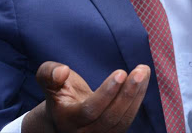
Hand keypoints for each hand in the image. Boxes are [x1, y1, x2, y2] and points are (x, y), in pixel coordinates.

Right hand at [22, 61, 150, 132]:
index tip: (121, 72)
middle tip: (140, 71)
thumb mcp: (47, 80)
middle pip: (110, 117)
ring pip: (123, 120)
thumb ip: (48, 73)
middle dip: (128, 93)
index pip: (90, 110)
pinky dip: (137, 99)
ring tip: (143, 71)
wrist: (63, 116)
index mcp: (67, 120)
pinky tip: (142, 80)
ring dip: (137, 94)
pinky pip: (128, 119)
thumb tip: (62, 71)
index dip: (106, 93)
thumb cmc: (58, 92)